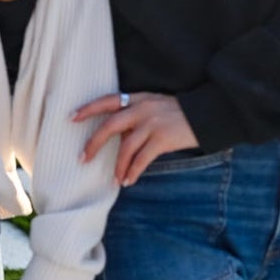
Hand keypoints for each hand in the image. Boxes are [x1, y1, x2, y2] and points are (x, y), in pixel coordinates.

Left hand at [75, 90, 197, 186]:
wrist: (207, 114)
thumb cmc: (180, 113)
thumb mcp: (156, 106)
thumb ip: (137, 116)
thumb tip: (119, 136)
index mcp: (139, 98)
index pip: (108, 101)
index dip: (89, 109)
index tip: (71, 118)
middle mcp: (143, 109)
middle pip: (110, 125)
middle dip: (94, 143)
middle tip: (83, 158)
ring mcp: (152, 123)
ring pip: (126, 148)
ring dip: (118, 166)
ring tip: (115, 179)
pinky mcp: (162, 139)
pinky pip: (141, 159)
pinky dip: (133, 172)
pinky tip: (129, 180)